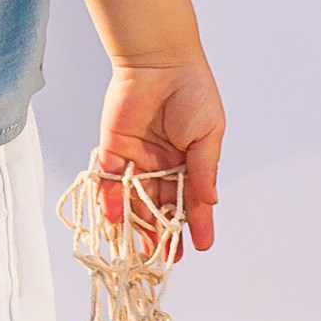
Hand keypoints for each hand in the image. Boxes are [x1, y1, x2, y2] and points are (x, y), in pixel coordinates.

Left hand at [94, 49, 224, 256]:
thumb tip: (210, 204)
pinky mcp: (113, 150)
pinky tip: (115, 219)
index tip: (201, 247)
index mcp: (189, 162)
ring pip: (136, 201)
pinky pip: (110, 182)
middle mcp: (162, 166)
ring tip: (139, 250)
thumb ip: (204, 170)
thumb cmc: (192, 91)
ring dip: (137, 226)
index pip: (192, 201)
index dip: (197, 224)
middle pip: (162, 208)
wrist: (159, 61)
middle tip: (164, 259)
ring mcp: (137, 161)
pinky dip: (111, 200)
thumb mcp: (208, 134)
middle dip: (163, 234)